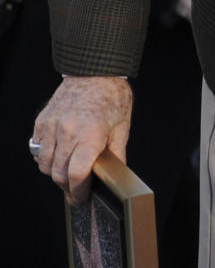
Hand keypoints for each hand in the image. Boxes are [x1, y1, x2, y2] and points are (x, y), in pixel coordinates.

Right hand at [32, 76, 133, 203]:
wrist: (95, 71)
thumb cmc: (112, 97)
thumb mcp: (122, 126)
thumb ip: (117, 154)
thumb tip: (116, 177)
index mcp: (90, 134)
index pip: (76, 175)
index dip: (78, 191)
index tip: (81, 197)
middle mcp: (68, 131)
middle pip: (59, 174)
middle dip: (68, 186)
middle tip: (77, 188)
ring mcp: (52, 126)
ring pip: (45, 165)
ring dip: (55, 173)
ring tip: (68, 170)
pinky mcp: (42, 121)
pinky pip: (38, 149)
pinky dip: (46, 157)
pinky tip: (60, 154)